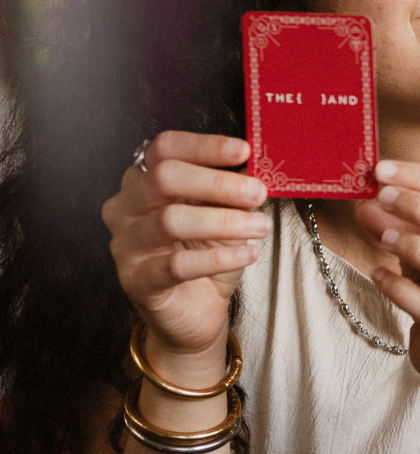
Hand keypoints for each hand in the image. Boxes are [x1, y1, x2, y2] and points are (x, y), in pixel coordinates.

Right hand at [102, 132, 270, 364]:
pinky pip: (176, 265)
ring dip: (224, 221)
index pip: (165, 148)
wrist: (197, 308)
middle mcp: (125, 208)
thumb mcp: (224, 213)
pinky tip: (248, 254)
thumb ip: (232, 189)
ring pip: (170, 221)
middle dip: (217, 183)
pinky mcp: (136, 281)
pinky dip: (218, 258)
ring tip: (260, 226)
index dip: (204, 146)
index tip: (245, 151)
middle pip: (164, 178)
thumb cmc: (207, 253)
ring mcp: (126, 245)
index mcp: (144, 181)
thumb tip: (256, 166)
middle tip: (258, 193)